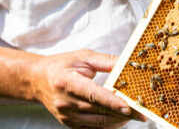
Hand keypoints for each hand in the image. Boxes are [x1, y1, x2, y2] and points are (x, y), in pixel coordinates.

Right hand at [28, 49, 145, 128]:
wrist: (37, 80)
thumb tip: (127, 62)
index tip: (129, 107)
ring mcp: (66, 115)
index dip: (112, 102)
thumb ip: (106, 61)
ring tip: (134, 116)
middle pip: (98, 111)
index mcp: (67, 82)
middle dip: (122, 113)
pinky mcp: (68, 123)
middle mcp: (65, 102)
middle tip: (141, 113)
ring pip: (97, 122)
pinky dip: (107, 125)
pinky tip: (119, 120)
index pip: (93, 94)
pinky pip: (91, 128)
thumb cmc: (61, 65)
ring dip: (117, 121)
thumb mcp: (82, 57)